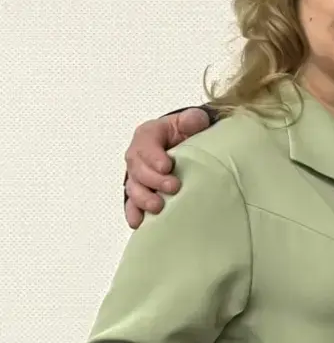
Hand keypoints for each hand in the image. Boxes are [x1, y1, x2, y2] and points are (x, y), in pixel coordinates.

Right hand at [124, 108, 213, 226]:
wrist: (186, 143)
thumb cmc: (187, 131)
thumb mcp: (191, 120)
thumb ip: (192, 119)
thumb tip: (193, 121)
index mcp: (148, 135)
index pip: (145, 145)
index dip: (154, 157)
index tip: (167, 166)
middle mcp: (137, 156)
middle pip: (138, 169)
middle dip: (153, 180)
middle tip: (173, 187)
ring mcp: (136, 175)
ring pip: (133, 188)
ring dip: (143, 199)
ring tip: (158, 207)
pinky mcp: (140, 190)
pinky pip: (131, 203)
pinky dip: (133, 213)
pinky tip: (139, 223)